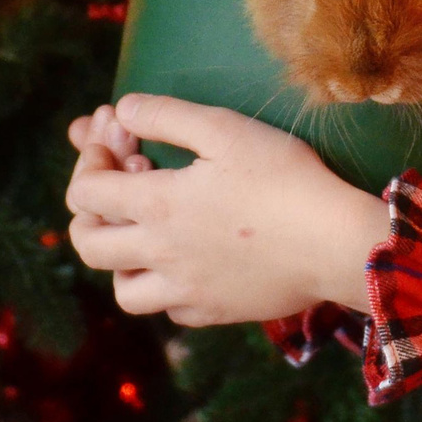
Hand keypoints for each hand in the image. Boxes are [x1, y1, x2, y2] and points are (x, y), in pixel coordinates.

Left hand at [63, 93, 389, 325]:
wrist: (337, 245)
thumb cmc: (285, 179)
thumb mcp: (225, 129)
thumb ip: (166, 115)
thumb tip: (122, 109)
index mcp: (157, 206)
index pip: (84, 192)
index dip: (89, 158)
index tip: (117, 137)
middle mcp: (160, 255)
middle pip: (88, 244)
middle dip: (87, 208)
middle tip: (116, 183)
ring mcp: (186, 291)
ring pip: (121, 290)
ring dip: (120, 258)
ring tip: (145, 229)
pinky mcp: (215, 312)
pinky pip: (169, 309)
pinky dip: (164, 286)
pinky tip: (186, 260)